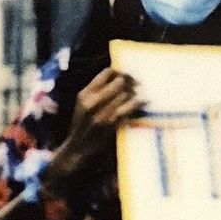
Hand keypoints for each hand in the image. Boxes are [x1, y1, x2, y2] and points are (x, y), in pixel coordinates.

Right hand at [46, 67, 144, 193]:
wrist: (77, 147)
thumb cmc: (82, 124)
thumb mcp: (82, 104)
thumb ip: (95, 90)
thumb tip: (117, 76)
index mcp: (85, 94)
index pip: (107, 73)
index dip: (120, 72)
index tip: (127, 77)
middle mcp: (92, 102)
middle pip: (119, 82)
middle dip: (130, 82)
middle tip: (136, 85)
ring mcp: (101, 113)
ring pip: (125, 94)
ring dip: (134, 93)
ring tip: (138, 95)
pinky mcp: (111, 124)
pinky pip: (129, 108)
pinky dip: (137, 103)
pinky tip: (143, 101)